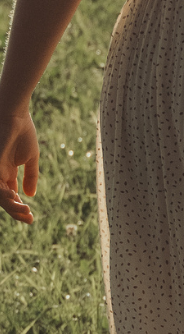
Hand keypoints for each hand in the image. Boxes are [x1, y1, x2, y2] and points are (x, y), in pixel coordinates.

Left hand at [0, 109, 38, 223]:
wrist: (15, 115)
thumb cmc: (22, 132)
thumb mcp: (30, 158)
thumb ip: (30, 176)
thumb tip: (31, 195)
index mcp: (7, 173)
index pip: (10, 196)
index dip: (19, 207)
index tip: (31, 217)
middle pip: (4, 199)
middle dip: (15, 211)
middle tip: (29, 217)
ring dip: (11, 206)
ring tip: (25, 211)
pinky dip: (5, 195)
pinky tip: (16, 198)